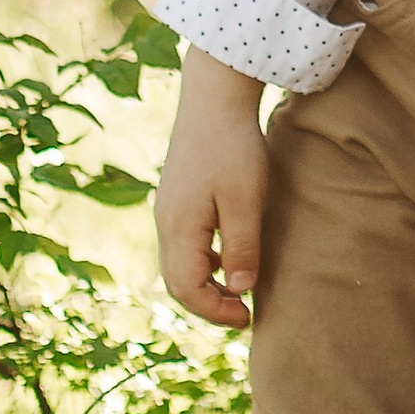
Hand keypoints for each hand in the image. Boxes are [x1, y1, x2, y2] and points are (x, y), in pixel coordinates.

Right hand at [154, 49, 268, 328]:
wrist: (214, 95)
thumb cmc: (233, 146)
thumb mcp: (245, 199)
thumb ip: (242, 247)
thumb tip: (241, 291)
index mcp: (179, 227)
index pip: (187, 289)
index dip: (215, 311)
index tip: (248, 317)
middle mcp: (166, 222)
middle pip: (177, 282)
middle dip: (208, 304)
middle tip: (243, 313)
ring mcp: (169, 209)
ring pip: (179, 264)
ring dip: (205, 284)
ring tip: (238, 291)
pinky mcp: (178, 197)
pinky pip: (184, 244)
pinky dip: (204, 262)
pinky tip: (229, 256)